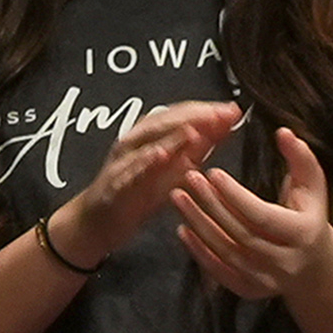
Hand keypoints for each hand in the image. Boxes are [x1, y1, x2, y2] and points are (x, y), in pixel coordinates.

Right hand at [48, 98, 238, 270]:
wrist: (99, 222)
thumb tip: (227, 123)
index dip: (208, 111)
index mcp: (151, 135)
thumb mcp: (176, 168)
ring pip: (147, 141)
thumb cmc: (138, 194)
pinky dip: (145, 161)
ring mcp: (123, 161)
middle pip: (166, 121)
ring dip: (171, 134)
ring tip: (194, 129)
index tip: (233, 110)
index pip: (182, 114)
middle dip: (195, 116)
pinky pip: (130, 170)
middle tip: (221, 115)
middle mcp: (136, 142)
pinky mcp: (114, 183)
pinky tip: (160, 155)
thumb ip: (200, 147)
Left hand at [170, 124, 332, 306]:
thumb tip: (282, 133)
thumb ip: (301, 157)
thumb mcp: (313, 186)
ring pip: (224, 252)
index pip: (260, 214)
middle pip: (238, 232)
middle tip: (188, 179)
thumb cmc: (310, 217)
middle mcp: (284, 261)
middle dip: (210, 204)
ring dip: (198, 224)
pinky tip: (183, 228)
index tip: (213, 173)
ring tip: (179, 198)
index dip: (234, 194)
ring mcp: (265, 279)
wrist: (314, 266)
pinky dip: (198, 251)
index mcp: (301, 233)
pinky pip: (218, 271)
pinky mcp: (249, 290)